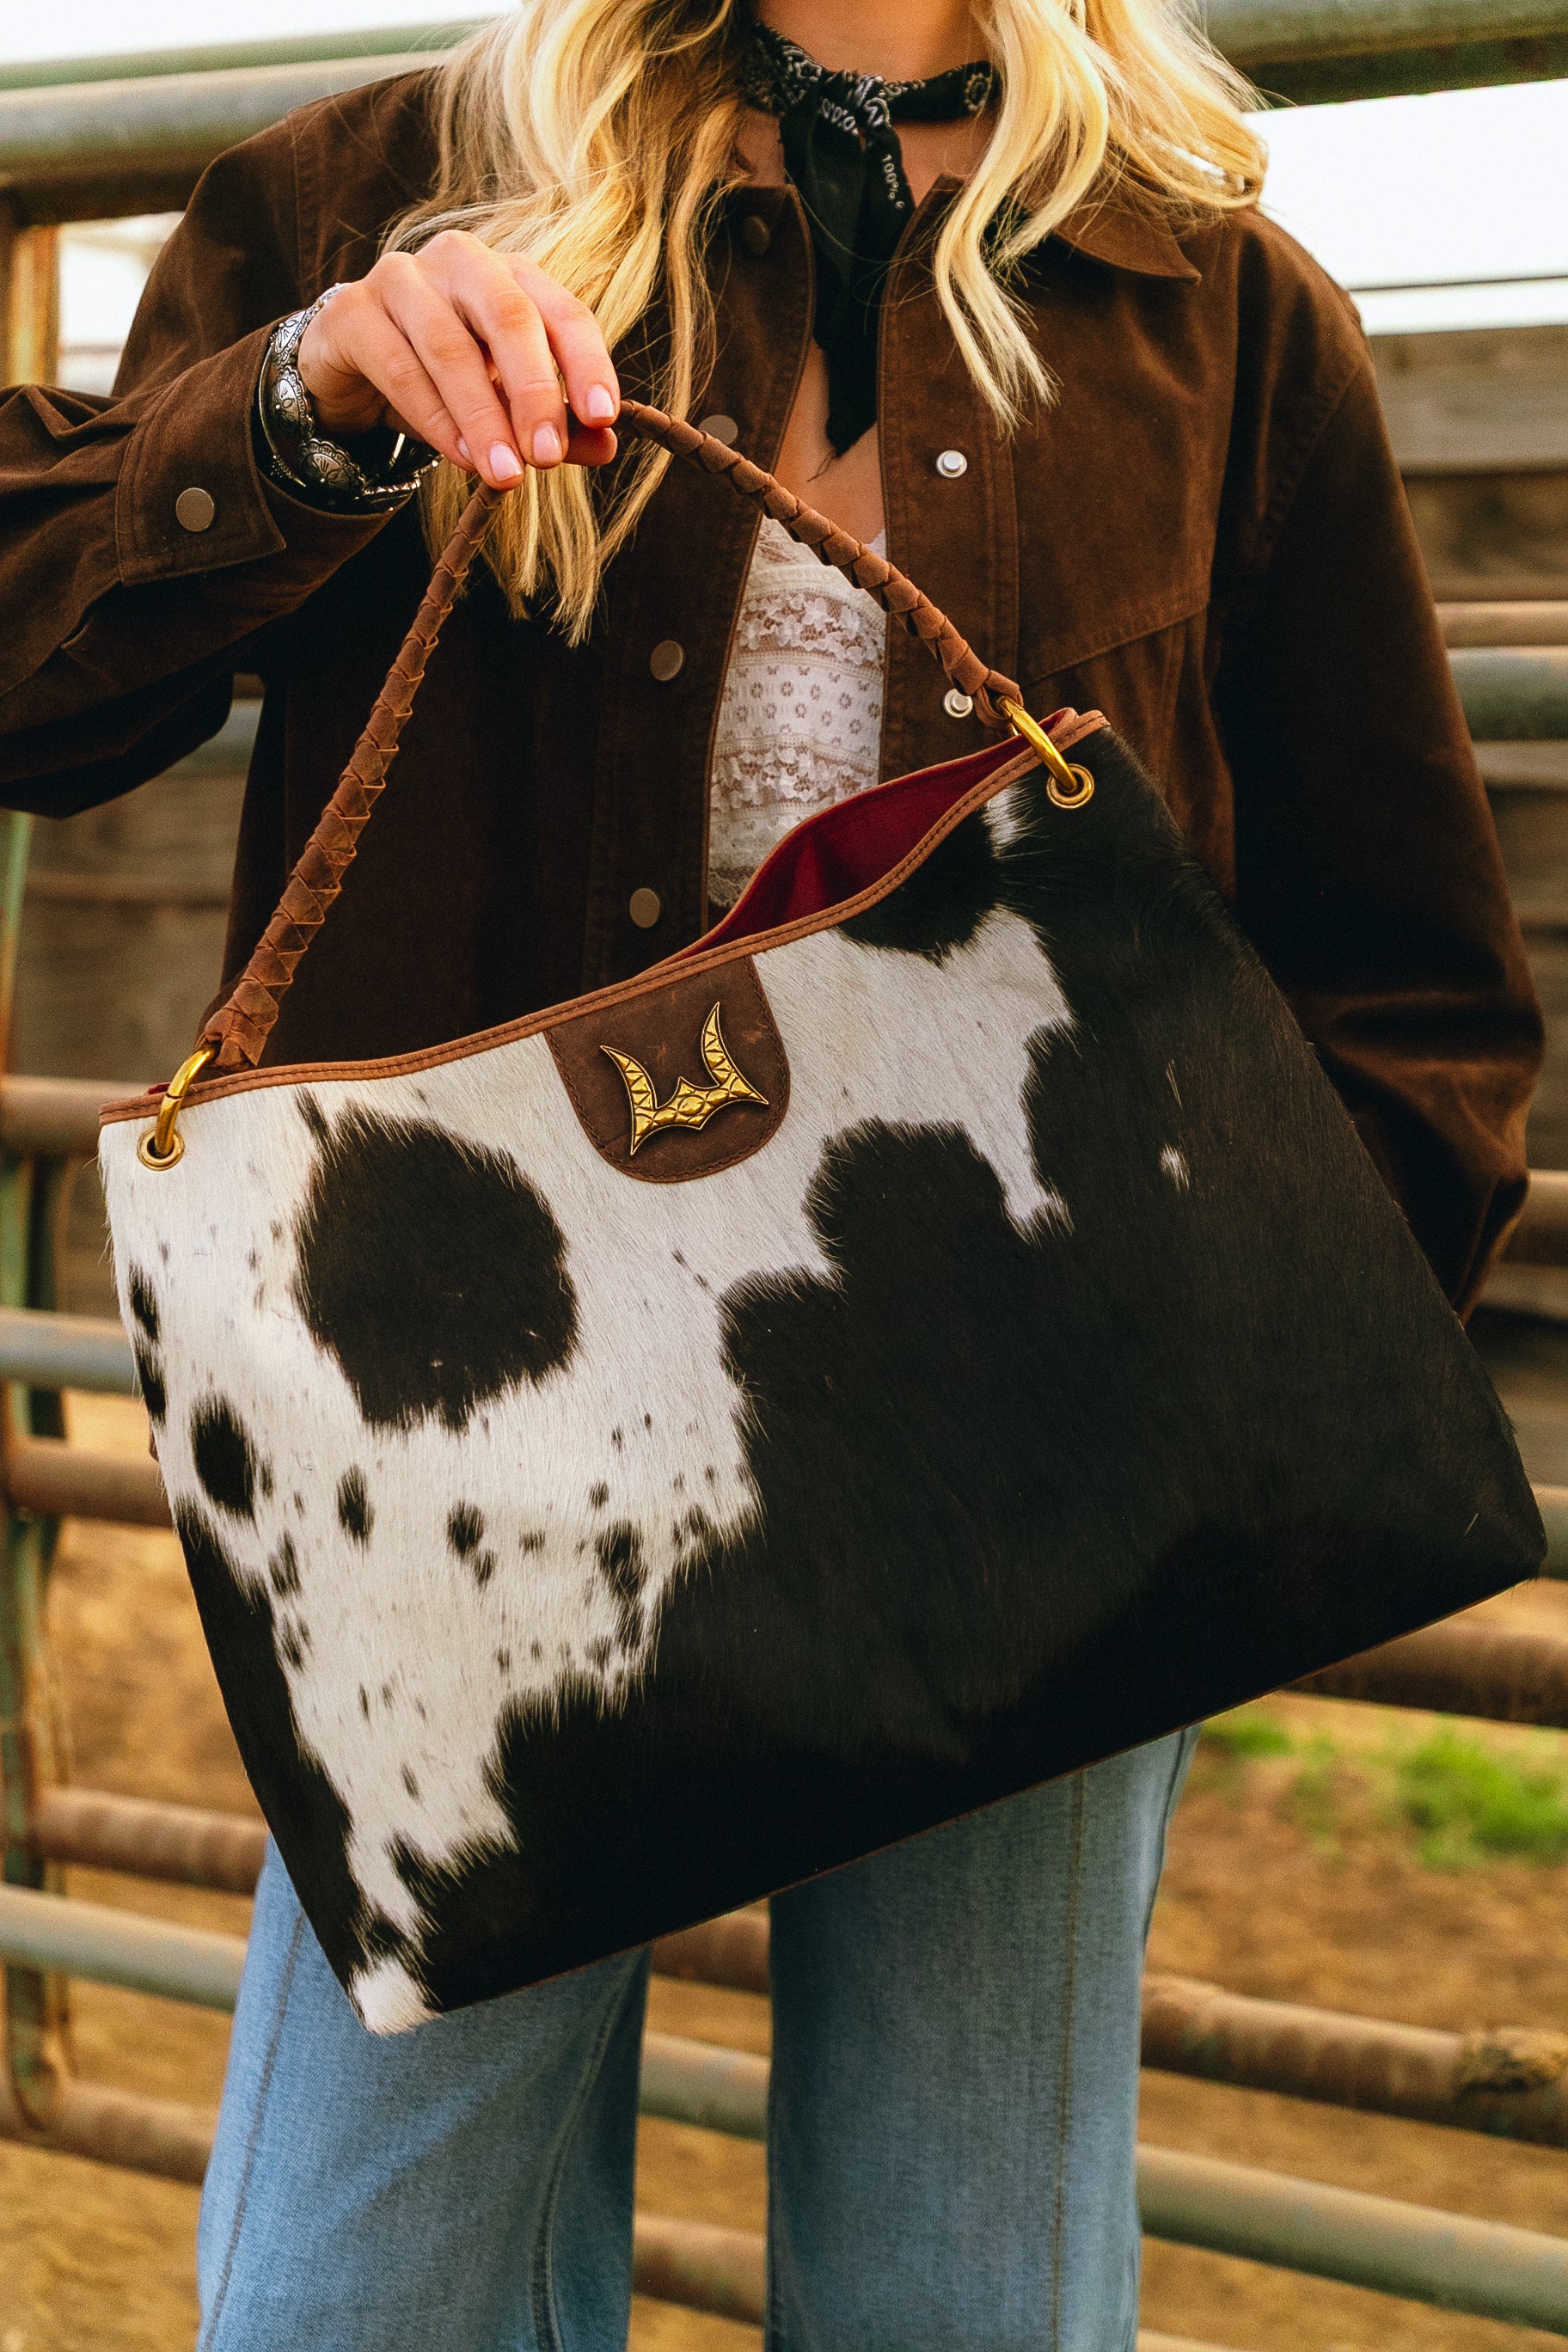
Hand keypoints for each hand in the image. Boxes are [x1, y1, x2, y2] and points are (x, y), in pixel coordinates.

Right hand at [297, 232, 619, 488]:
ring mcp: (402, 279)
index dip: (587, 362)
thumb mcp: (503, 405)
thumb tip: (605, 446)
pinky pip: (400, 368)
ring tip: (505, 474)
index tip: (604, 417)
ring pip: (450, 347)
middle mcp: (461, 262)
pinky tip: (461, 458)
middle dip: (534, 391)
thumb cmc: (441, 381)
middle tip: (548, 456)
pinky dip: (435, 419)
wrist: (351, 370)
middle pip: (509, 316)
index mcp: (511, 276)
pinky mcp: (353, 313)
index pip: (562, 311)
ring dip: (482, 417)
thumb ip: (554, 423)